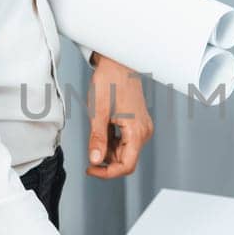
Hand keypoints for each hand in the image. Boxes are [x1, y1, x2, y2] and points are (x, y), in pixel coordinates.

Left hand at [86, 54, 153, 178]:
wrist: (117, 62)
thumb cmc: (109, 81)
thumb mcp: (99, 112)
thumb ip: (98, 139)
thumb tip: (95, 160)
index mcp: (137, 132)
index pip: (126, 166)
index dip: (107, 173)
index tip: (91, 169)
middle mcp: (143, 131)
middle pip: (126, 160)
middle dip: (106, 159)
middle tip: (90, 149)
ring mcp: (141, 127)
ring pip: (124, 151)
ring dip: (108, 149)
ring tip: (96, 131)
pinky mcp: (137, 122)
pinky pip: (125, 140)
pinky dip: (112, 140)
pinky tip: (103, 128)